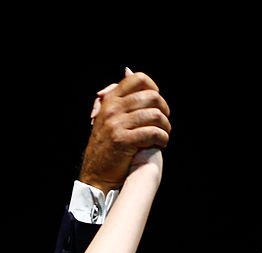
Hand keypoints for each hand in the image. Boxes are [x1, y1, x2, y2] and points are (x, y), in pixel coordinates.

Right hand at [80, 68, 170, 193]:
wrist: (95, 173)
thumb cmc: (106, 145)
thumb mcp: (107, 115)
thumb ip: (120, 95)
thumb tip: (128, 70)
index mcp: (110, 99)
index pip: (138, 79)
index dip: (153, 88)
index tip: (156, 103)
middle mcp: (112, 109)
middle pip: (152, 97)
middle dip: (164, 110)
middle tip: (163, 122)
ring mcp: (116, 125)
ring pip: (155, 115)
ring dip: (165, 126)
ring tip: (164, 134)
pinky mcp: (123, 141)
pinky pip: (152, 133)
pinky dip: (162, 138)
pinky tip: (161, 143)